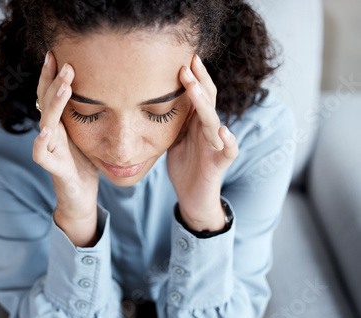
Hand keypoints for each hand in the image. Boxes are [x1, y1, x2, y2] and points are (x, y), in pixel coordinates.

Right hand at [33, 51, 99, 245]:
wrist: (79, 196)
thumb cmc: (84, 164)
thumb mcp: (90, 134)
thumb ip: (92, 114)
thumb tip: (111, 89)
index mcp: (62, 124)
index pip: (53, 94)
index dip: (53, 75)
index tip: (57, 53)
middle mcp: (52, 133)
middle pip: (46, 102)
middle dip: (52, 80)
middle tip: (61, 60)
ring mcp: (50, 149)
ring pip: (46, 122)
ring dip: (53, 103)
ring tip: (63, 86)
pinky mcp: (53, 168)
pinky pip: (41, 154)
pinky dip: (41, 142)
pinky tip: (47, 129)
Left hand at [167, 54, 238, 230]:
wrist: (192, 195)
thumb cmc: (184, 164)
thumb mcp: (173, 137)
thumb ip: (172, 119)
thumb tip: (153, 99)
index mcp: (197, 122)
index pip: (198, 94)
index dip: (193, 77)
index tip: (181, 57)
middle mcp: (209, 129)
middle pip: (207, 101)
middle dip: (198, 82)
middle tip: (187, 62)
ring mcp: (217, 145)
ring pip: (213, 120)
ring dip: (204, 104)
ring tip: (195, 88)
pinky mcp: (220, 163)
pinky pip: (229, 150)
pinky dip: (228, 140)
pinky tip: (223, 130)